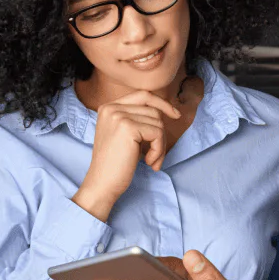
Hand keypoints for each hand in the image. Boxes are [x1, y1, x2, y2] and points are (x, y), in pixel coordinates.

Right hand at [71, 91, 180, 220]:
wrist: (102, 184)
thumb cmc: (115, 164)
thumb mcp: (123, 135)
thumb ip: (136, 119)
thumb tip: (165, 110)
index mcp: (108, 107)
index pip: (143, 95)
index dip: (162, 103)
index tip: (176, 115)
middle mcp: (111, 108)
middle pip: (153, 111)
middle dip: (161, 134)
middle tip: (157, 155)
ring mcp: (118, 116)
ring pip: (158, 122)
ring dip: (160, 145)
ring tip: (152, 161)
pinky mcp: (128, 127)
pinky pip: (157, 133)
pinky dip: (159, 150)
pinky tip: (149, 162)